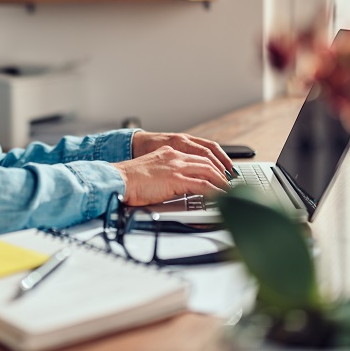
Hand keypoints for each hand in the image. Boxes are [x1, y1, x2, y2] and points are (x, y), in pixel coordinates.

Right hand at [113, 132, 232, 205]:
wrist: (119, 180)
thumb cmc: (130, 180)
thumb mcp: (152, 171)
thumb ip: (166, 174)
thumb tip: (177, 186)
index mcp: (169, 153)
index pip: (198, 156)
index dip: (213, 164)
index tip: (221, 173)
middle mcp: (175, 156)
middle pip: (207, 161)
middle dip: (222, 173)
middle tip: (230, 183)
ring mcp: (176, 166)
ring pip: (209, 171)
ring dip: (222, 182)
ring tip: (230, 192)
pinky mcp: (176, 179)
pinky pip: (203, 185)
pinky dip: (215, 191)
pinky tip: (221, 198)